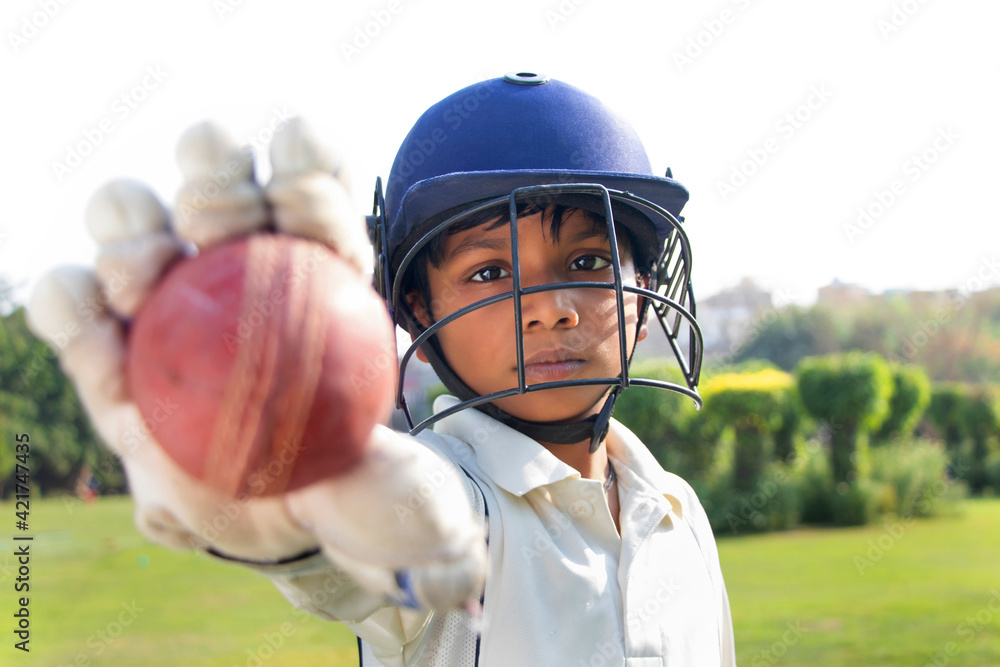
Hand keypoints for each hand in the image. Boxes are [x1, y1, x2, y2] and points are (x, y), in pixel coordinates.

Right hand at [25, 119, 484, 609]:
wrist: (288, 530)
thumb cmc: (353, 495)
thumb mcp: (397, 504)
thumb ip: (399, 489)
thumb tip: (380, 472)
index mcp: (322, 276)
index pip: (317, 206)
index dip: (311, 181)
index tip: (306, 205)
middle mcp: (240, 270)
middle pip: (219, 188)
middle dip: (216, 176)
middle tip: (218, 224)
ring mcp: (169, 302)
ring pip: (135, 226)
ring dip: (133, 229)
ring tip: (146, 273)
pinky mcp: (107, 346)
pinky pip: (75, 312)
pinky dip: (73, 305)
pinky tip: (95, 326)